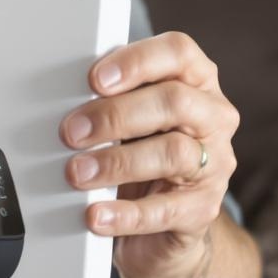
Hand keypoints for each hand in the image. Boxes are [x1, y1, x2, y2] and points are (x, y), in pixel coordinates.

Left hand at [59, 31, 239, 277]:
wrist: (164, 224)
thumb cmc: (142, 153)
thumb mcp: (129, 119)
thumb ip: (110, 97)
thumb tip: (64, 96)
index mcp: (195, 82)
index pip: (178, 52)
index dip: (137, 62)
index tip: (95, 80)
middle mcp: (212, 118)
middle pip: (175, 101)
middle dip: (116, 115)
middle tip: (71, 132)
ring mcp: (214, 164)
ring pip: (173, 153)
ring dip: (117, 162)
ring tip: (77, 174)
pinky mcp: (203, 209)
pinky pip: (165, 210)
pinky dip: (125, 214)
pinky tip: (96, 215)